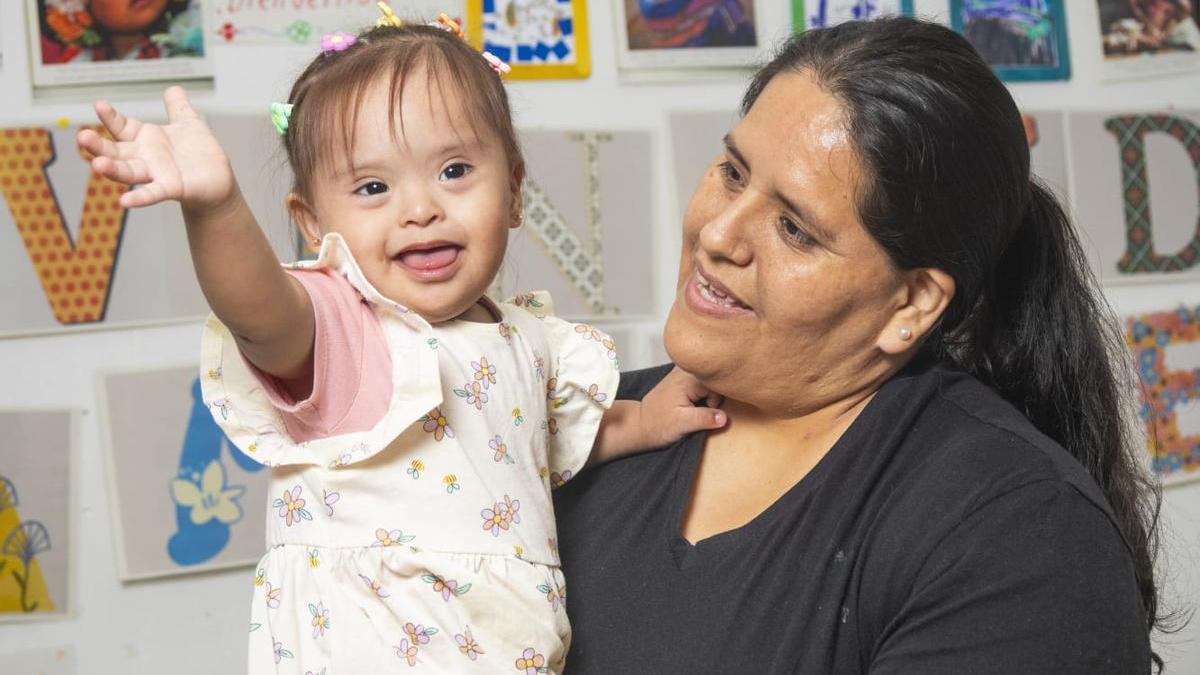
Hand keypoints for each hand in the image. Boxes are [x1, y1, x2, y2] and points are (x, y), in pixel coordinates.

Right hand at [77, 86, 235, 211]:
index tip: (99, 105)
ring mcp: (156, 174)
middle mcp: (146, 158)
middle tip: (82, 137)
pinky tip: (124, 202)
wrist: (219, 181)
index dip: (110, 117)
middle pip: (117, 152)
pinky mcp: (172, 189)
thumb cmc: (200, 154)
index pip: (122, 127)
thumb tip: (173, 88)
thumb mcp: (190, 124)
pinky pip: (153, 194)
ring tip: (97, 165)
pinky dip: (139, 198)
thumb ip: (178, 107)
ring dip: (113, 170)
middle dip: (99, 146)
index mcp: (146, 139)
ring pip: (129, 172)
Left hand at [639, 367, 725, 447]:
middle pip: (716, 379)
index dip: (718, 400)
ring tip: (694, 405)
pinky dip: (703, 391)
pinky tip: (693, 401)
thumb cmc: (659, 424)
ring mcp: (684, 371)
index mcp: (688, 377)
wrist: (642, 423)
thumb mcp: (683, 424)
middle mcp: (686, 369)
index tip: (707, 410)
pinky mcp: (683, 377)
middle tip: (700, 408)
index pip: (720, 383)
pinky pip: (703, 380)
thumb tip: (724, 417)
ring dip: (708, 394)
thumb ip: (704, 418)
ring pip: (710, 380)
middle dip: (714, 395)